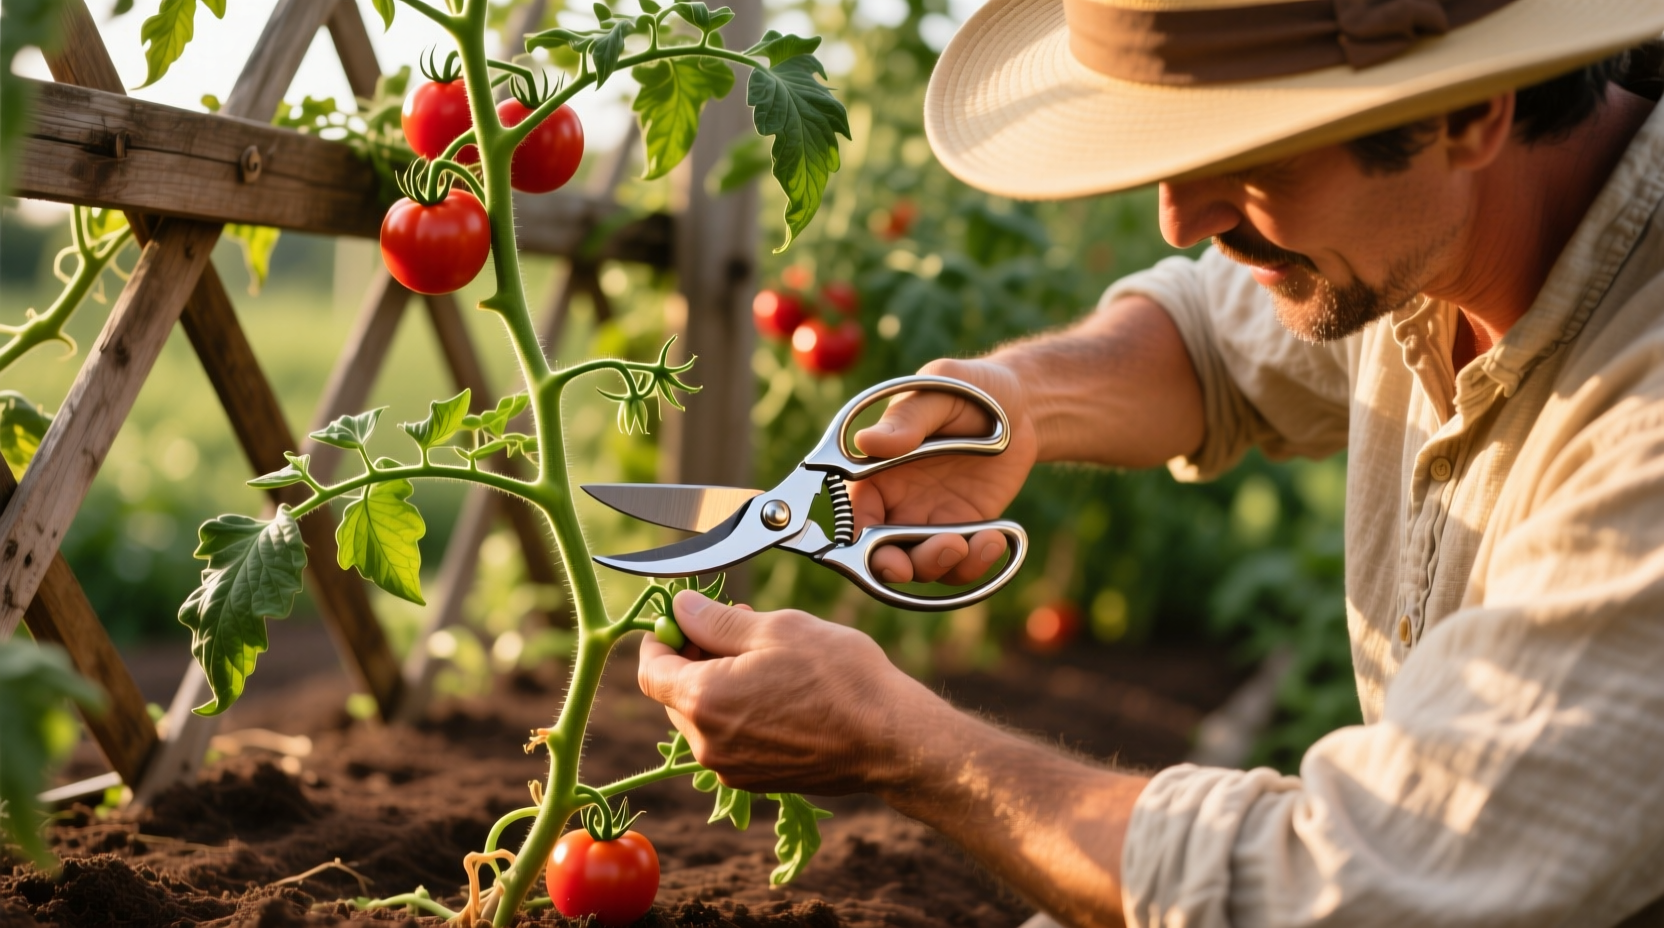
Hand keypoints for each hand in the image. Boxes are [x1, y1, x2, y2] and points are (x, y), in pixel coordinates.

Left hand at [637, 590, 934, 793]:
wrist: (889, 739)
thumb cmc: (839, 678)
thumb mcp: (776, 628)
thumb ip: (715, 621)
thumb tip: (679, 609)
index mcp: (703, 700)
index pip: (651, 670)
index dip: (661, 640)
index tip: (682, 620)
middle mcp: (707, 743)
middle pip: (674, 695)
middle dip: (695, 658)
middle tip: (735, 626)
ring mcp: (731, 768)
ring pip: (703, 717)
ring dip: (719, 684)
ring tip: (765, 656)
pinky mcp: (755, 781)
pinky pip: (728, 740)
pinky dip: (738, 713)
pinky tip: (777, 691)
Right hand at [849, 358, 1038, 584]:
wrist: (1024, 407)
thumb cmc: (974, 388)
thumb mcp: (942, 390)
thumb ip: (908, 418)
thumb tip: (866, 443)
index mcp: (875, 469)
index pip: (853, 513)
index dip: (855, 540)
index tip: (877, 550)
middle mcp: (897, 501)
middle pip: (880, 551)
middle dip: (892, 567)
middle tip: (912, 566)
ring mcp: (931, 520)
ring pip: (920, 565)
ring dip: (939, 565)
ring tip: (971, 543)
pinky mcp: (966, 530)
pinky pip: (961, 563)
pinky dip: (975, 564)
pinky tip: (995, 540)